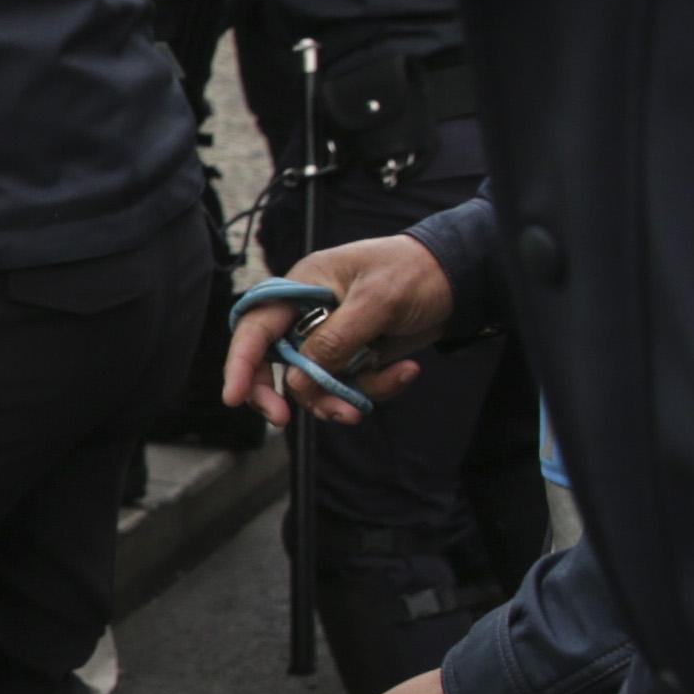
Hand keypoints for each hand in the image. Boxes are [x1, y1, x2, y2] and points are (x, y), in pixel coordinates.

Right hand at [225, 229, 451, 425]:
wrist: (459, 279)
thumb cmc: (413, 273)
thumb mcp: (375, 302)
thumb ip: (334, 341)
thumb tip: (299, 382)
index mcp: (300, 289)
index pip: (256, 327)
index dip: (240, 362)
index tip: (234, 398)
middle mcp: (307, 316)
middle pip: (274, 364)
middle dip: (282, 394)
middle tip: (285, 420)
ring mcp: (332, 340)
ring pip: (314, 385)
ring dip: (338, 400)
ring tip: (363, 409)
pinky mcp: (356, 358)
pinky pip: (350, 387)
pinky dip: (376, 388)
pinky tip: (407, 371)